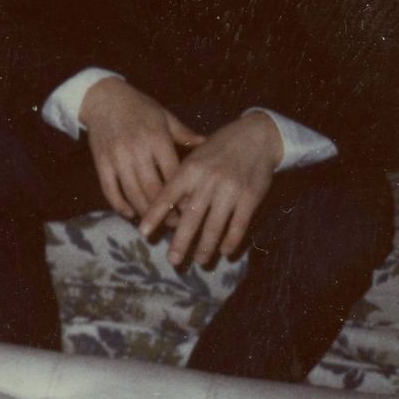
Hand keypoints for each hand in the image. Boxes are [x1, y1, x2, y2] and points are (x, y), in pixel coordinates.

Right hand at [78, 77, 204, 220]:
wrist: (103, 97)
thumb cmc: (139, 107)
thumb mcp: (165, 116)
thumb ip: (185, 134)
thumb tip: (209, 145)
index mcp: (157, 139)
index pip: (173, 175)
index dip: (183, 196)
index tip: (193, 211)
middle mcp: (137, 150)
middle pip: (153, 190)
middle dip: (166, 212)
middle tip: (177, 226)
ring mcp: (117, 158)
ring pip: (132, 193)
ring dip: (145, 213)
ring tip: (157, 224)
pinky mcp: (101, 162)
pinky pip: (110, 190)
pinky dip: (119, 205)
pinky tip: (130, 214)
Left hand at [137, 111, 282, 268]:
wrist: (255, 137)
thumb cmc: (218, 149)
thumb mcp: (194, 157)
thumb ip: (180, 181)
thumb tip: (164, 210)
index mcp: (190, 170)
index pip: (167, 196)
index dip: (154, 215)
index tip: (143, 232)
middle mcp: (208, 181)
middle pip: (191, 218)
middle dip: (181, 241)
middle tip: (173, 260)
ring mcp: (230, 190)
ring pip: (215, 225)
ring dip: (206, 246)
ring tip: (200, 261)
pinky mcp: (250, 197)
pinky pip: (238, 224)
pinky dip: (231, 240)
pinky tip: (225, 251)